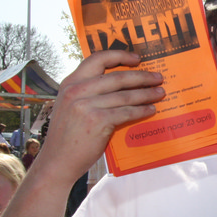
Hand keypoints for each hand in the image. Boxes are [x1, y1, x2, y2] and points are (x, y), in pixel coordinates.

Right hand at [36, 50, 165, 183]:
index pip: (97, 59)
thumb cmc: (67, 136)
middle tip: (157, 77)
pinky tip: (150, 110)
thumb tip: (120, 85)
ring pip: (125, 95)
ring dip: (146, 93)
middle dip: (141, 76)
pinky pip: (126, 112)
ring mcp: (86, 105)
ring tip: (159, 93)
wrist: (57, 161)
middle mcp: (77, 90)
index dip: (119, 55)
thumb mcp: (70, 106)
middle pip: (117, 77)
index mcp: (70, 83)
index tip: (137, 58)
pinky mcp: (97, 121)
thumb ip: (88, 92)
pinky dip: (141, 110)